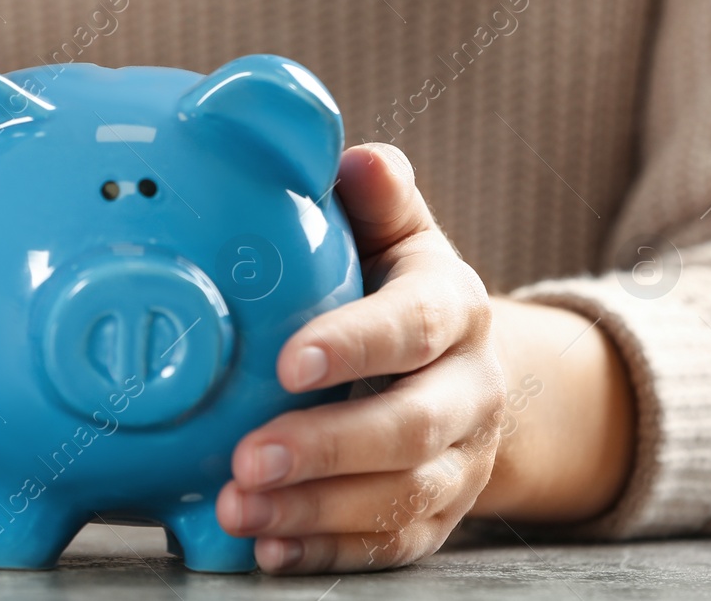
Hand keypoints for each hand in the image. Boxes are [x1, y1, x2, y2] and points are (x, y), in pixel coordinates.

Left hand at [215, 143, 505, 572]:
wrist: (466, 372)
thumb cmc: (400, 290)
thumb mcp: (397, 234)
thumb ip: (375, 196)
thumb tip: (353, 157)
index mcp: (455, 307)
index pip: (413, 326)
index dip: (356, 345)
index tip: (291, 361)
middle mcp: (470, 389)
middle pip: (412, 428)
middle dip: (329, 447)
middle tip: (249, 457)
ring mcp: (461, 462)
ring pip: (401, 498)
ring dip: (316, 511)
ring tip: (239, 508)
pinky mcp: (438, 518)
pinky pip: (390, 547)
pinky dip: (328, 554)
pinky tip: (268, 549)